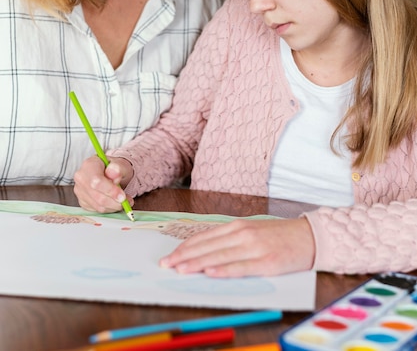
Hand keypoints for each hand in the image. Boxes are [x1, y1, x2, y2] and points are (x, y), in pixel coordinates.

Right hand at [73, 155, 133, 213]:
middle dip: (114, 201)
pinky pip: (97, 210)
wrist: (111, 173)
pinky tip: (116, 202)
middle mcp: (81, 178)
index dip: (110, 191)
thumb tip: (114, 173)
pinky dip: (109, 209)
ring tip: (125, 201)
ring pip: (97, 205)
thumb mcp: (122, 164)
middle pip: (97, 196)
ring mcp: (80, 191)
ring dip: (114, 206)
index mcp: (89, 165)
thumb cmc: (115, 168)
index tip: (122, 196)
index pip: (97, 181)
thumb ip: (119, 168)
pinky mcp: (83, 202)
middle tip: (127, 201)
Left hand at [159, 217, 314, 276]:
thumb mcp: (252, 231)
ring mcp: (255, 248)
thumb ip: (230, 239)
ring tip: (180, 269)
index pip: (205, 237)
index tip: (170, 256)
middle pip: (208, 246)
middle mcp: (244, 234)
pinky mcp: (267, 262)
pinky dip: (225, 270)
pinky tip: (210, 273)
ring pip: (220, 256)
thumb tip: (205, 251)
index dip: (186, 247)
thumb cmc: (279, 236)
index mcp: (238, 226)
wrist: (310, 237)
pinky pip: (242, 267)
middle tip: (166, 265)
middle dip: (185, 256)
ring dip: (198, 263)